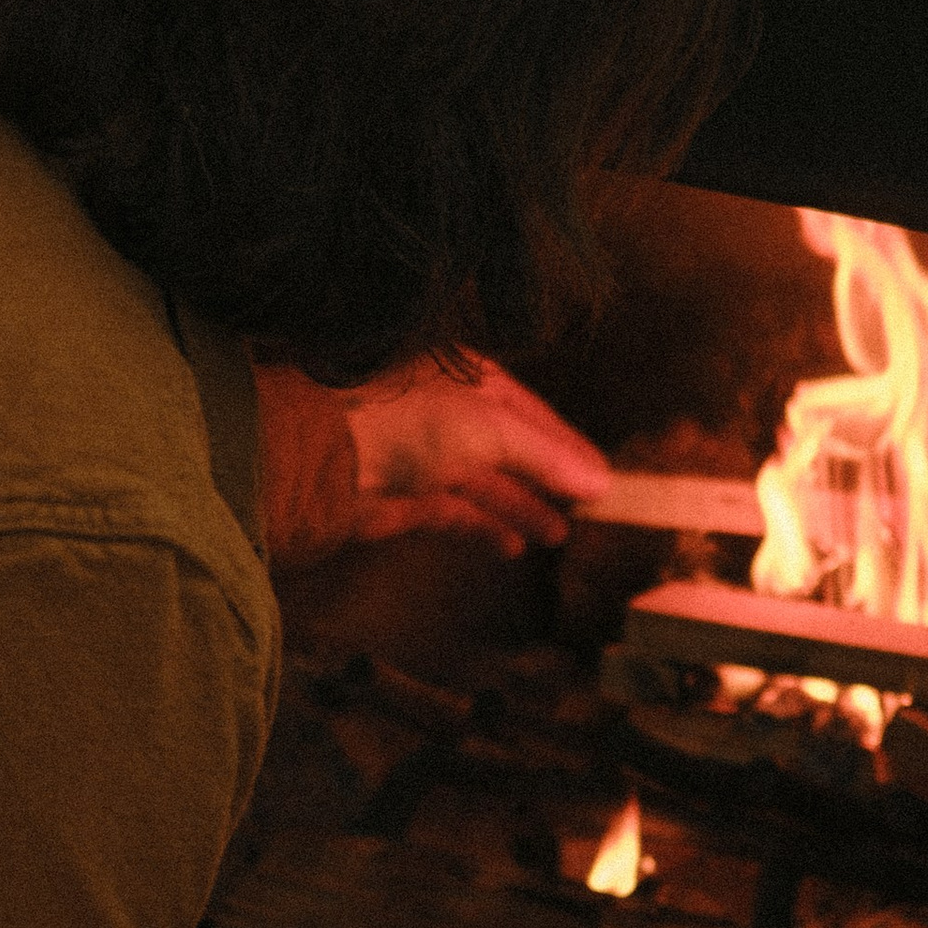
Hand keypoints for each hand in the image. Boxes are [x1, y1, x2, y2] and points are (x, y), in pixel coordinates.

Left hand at [341, 356, 609, 555]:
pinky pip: (456, 514)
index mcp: (468, 380)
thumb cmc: (407, 421)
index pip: (532, 412)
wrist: (325, 458)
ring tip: (559, 536)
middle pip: (511, 450)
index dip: (568, 446)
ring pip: (486, 484)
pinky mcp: (404, 499)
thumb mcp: (493, 428)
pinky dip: (485, 529)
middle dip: (548, 480)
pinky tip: (514, 546)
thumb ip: (548, 457)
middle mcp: (447, 415)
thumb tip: (601, 483)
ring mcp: (424, 457)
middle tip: (589, 512)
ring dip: (522, 509)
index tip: (602, 478)